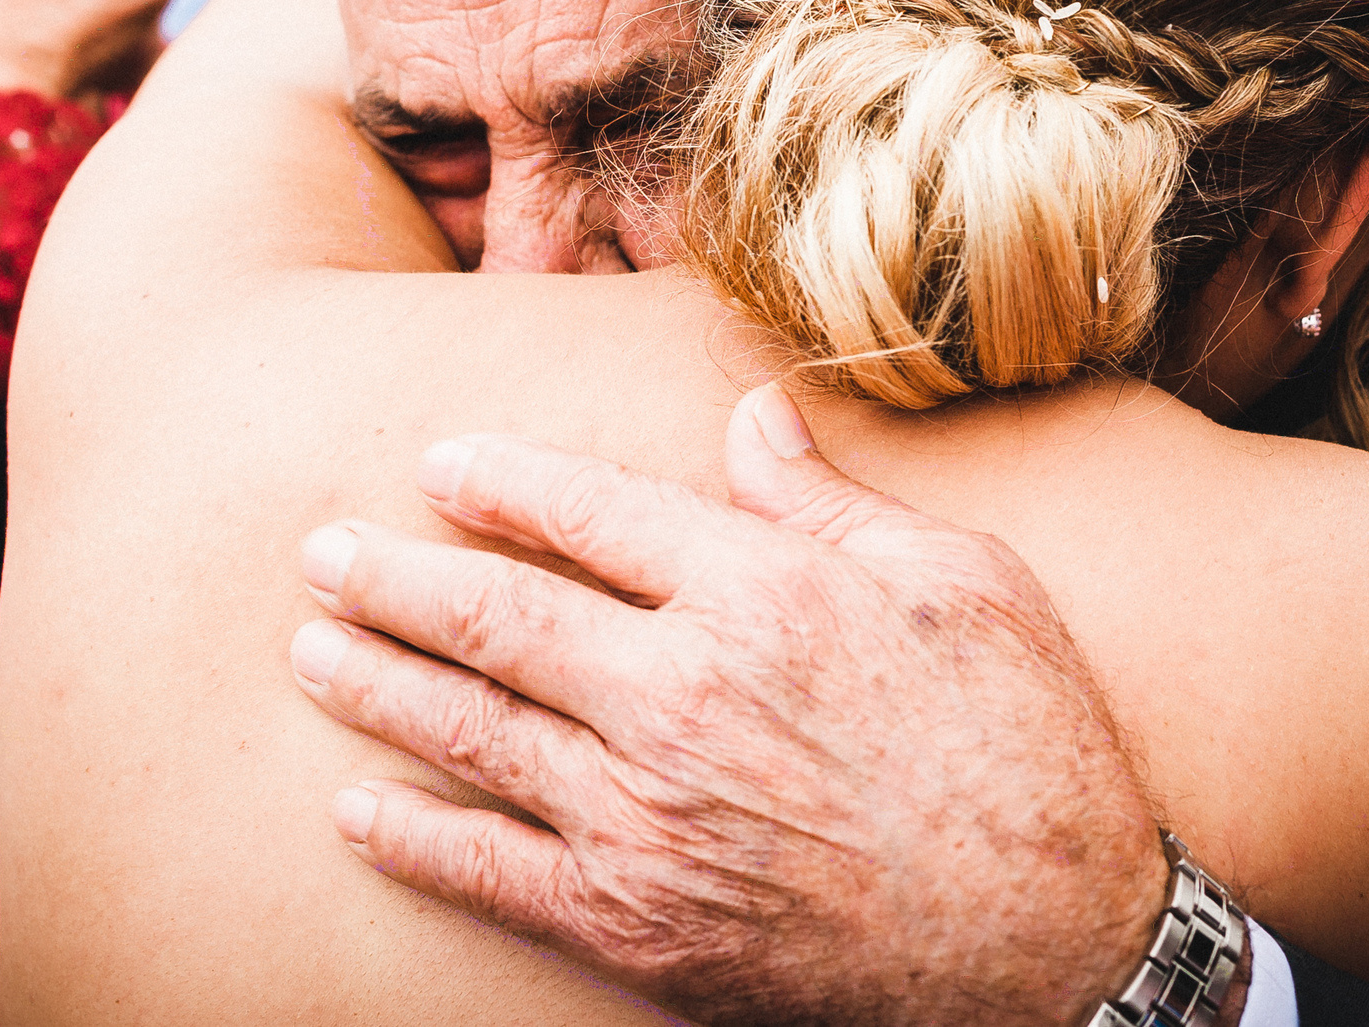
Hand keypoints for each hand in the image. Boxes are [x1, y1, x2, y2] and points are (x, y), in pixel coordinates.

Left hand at [289, 383, 1175, 1026]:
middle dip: (391, 578)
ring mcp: (647, 818)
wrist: (1059, 952)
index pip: (584, 513)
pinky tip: (357, 811)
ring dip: (373, 687)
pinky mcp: (639, 925)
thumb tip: (747, 416)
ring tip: (308, 654)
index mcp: (758, 592)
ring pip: (469, 734)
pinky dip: (412, 840)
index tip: (438, 464)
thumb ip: (830, 500)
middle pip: (494, 617)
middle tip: (319, 554)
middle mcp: (680, 695)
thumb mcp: (961, 584)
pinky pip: (491, 874)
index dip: (497, 482)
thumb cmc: (1026, 750)